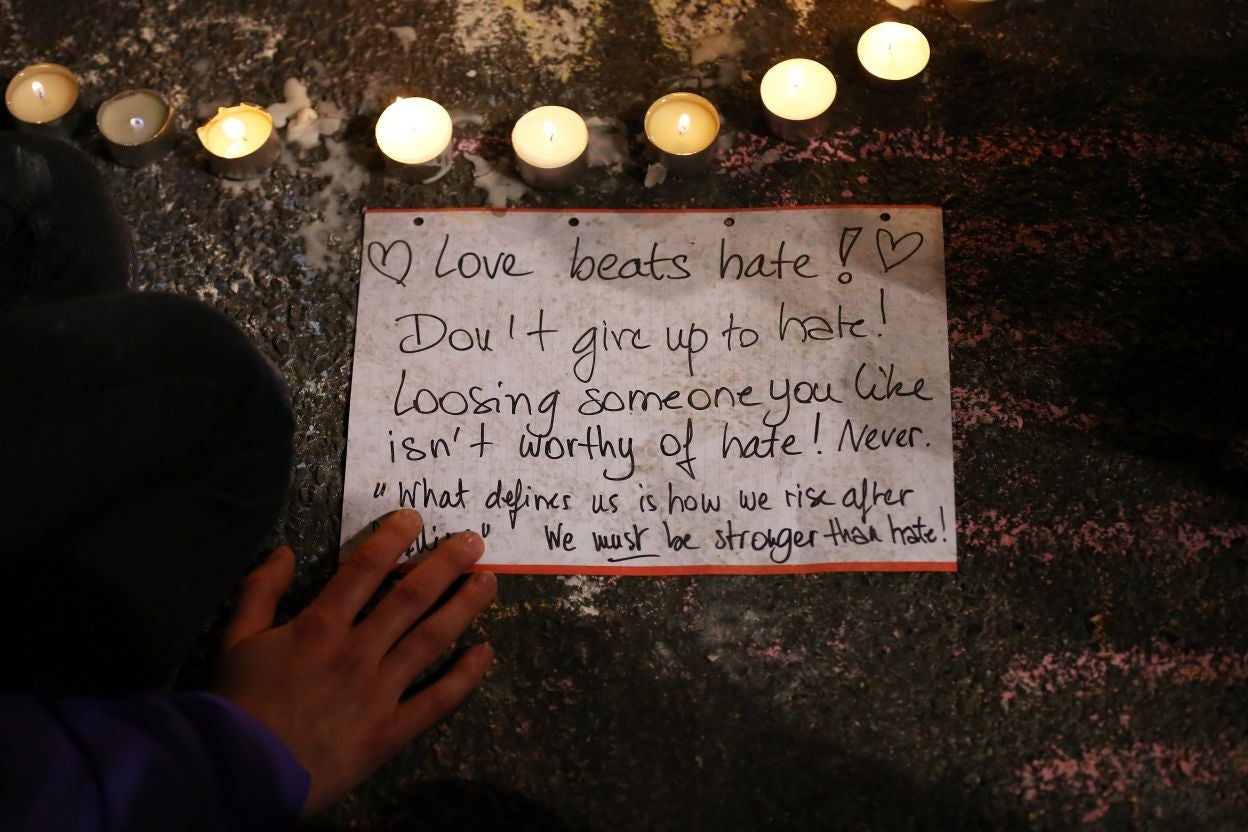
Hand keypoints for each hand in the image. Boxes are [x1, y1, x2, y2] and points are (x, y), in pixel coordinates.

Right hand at [212, 510, 496, 815]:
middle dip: (445, 565)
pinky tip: (485, 652)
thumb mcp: (235, 639)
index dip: (392, 539)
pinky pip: (437, 700)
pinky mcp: (391, 730)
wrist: (239, 773)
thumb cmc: (237, 705)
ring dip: (463, 607)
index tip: (415, 519)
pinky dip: (465, 676)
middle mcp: (357, 651)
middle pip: (411, 598)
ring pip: (431, 639)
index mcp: (320, 626)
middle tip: (474, 542)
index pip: (364, 570)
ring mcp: (379, 691)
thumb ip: (259, 592)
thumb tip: (282, 551)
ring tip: (488, 582)